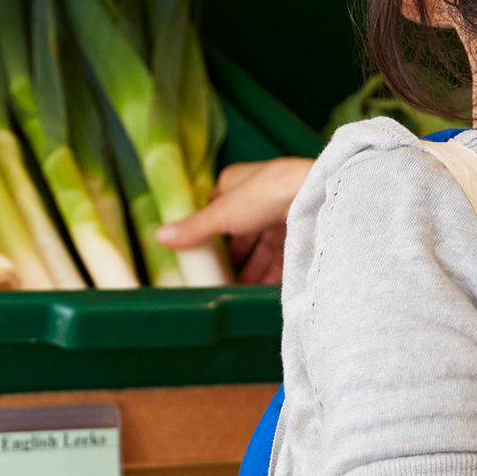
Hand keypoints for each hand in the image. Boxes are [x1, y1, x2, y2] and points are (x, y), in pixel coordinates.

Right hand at [157, 156, 313, 284]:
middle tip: (220, 281)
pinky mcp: (300, 228)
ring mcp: (282, 211)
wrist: (316, 196)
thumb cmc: (267, 193)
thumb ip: (194, 228)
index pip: (217, 208)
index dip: (210, 232)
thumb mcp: (222, 213)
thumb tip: (160, 236)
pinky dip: (272, 273)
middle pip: (242, 232)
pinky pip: (283, 255)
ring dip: (253, 270)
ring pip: (263, 246)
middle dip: (234, 259)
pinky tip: (263, 290)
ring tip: (240, 292)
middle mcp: (260, 195)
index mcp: (236, 183)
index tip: (200, 254)